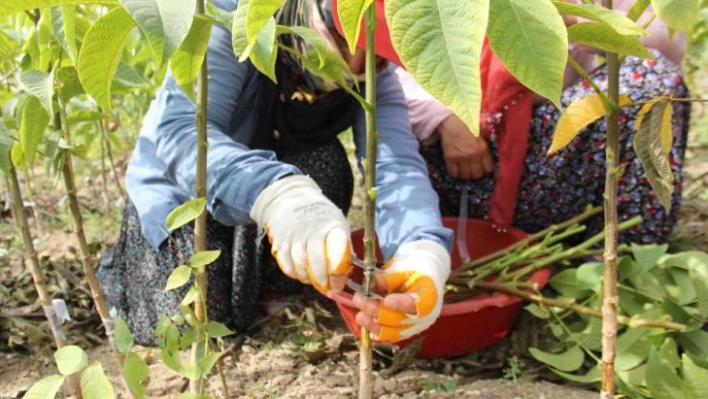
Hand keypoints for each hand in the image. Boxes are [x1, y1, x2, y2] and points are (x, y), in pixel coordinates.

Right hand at [250, 175, 350, 293]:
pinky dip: (294, 274)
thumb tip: (345, 276)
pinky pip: (286, 264)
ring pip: (299, 264)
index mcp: (332, 225)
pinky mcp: (280, 241)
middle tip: (327, 288)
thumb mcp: (338, 225)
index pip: (337, 249)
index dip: (338, 271)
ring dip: (308, 278)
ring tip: (315, 281)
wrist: (292, 199)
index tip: (339, 284)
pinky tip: (301, 274)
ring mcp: (294, 235)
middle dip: (322, 279)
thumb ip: (343, 248)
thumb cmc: (321, 218)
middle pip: (315, 259)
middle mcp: (312, 229)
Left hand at [352, 240, 449, 342]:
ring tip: (360, 315)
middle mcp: (425, 317)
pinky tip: (365, 322)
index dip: (403, 304)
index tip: (387, 300)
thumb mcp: (404, 271)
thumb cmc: (413, 275)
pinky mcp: (403, 333)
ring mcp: (414, 328)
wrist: (422, 283)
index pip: (420, 305)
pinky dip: (375, 331)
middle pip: (400, 320)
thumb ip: (388, 279)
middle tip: (359, 300)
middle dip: (377, 311)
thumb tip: (371, 282)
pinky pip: (388, 337)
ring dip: (373, 325)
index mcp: (430, 297)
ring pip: (392, 333)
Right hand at [437, 114, 493, 179]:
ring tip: (463, 170)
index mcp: (483, 149)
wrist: (452, 122)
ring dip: (464, 175)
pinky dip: (454, 173)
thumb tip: (487, 161)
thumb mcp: (482, 136)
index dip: (485, 171)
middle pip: (476, 175)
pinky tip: (455, 168)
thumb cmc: (468, 127)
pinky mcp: (450, 158)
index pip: (488, 169)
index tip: (481, 169)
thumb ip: (485, 148)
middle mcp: (473, 155)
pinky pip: (453, 173)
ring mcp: (461, 157)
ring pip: (465, 176)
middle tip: (471, 171)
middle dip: (474, 174)